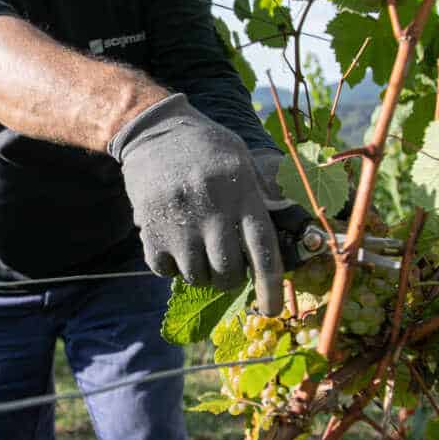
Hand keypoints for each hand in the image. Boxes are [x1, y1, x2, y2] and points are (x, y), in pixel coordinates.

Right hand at [109, 94, 283, 315]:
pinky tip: (173, 243)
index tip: (270, 310)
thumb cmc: (205, 145)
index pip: (263, 253)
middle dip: (231, 277)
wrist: (153, 130)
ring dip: (201, 272)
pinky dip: (171, 267)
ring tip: (197, 249)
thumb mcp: (242, 159)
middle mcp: (212, 212)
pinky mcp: (150, 230)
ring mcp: (179, 223)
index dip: (270, 287)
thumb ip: (262, 194)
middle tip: (225, 264)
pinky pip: (165, 271)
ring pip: (197, 277)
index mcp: (242, 195)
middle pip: (229, 272)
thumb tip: (288, 226)